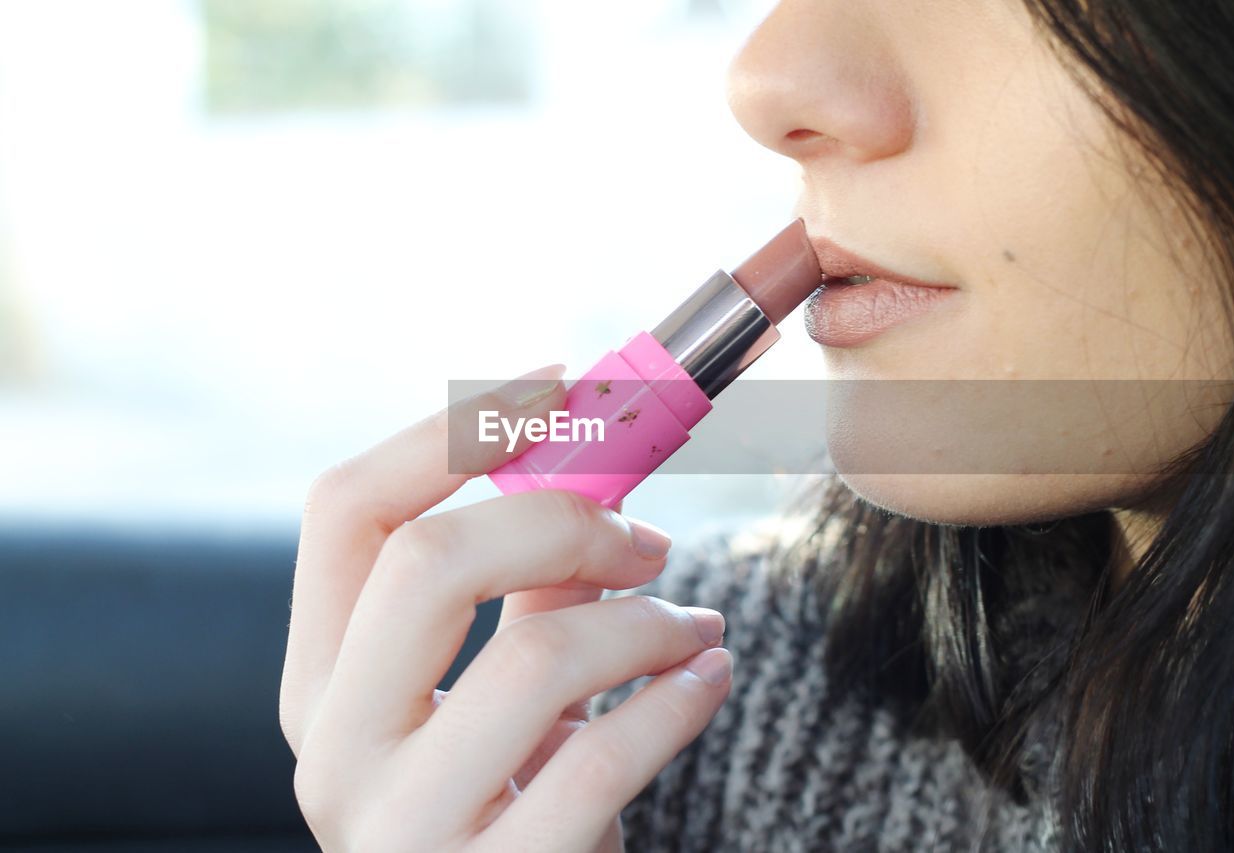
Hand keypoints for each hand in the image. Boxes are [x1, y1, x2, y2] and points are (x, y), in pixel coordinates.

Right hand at [279, 365, 732, 851]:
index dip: (453, 428)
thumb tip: (594, 462)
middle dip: (561, 517)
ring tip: (694, 627)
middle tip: (642, 532)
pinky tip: (708, 682)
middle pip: (427, 561)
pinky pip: (602, 762)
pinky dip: (679, 700)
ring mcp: (401, 832)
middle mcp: (332, 752)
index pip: (345, 509)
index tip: (559, 379)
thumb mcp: (497, 697)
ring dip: (645, 620)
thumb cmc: (515, 803)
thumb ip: (525, 590)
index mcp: (317, 681)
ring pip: (535, 658)